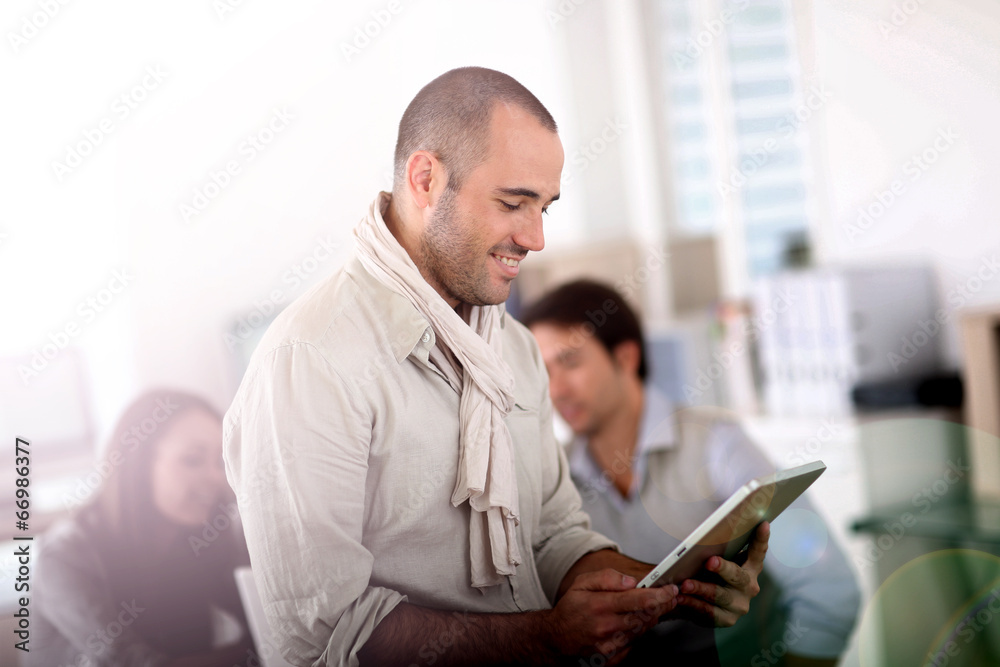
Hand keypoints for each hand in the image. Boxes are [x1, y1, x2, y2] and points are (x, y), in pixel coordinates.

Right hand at [545, 568, 678, 664]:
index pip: (638, 599)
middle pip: (645, 616)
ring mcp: (610, 644)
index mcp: (600, 605)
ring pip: (641, 629)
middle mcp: (607, 626)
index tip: (670, 590)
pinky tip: (634, 622)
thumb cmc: (571, 607)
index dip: (659, 595)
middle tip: (669, 597)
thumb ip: (607, 577)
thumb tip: (631, 581)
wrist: (557, 636)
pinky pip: (634, 643)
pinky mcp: (611, 656)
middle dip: (661, 605)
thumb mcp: (582, 583)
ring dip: (650, 617)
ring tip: (651, 607)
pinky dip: (638, 631)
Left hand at [672, 521, 769, 626]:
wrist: (704, 603)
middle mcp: (749, 586)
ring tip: (685, 584)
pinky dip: (694, 604)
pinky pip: (709, 612)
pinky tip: (681, 598)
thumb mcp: (719, 560)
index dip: (761, 539)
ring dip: (702, 589)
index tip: (762, 524)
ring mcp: (740, 604)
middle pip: (738, 576)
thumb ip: (719, 550)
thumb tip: (706, 532)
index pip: (758, 552)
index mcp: (750, 568)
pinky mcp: (728, 619)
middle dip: (723, 568)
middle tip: (710, 561)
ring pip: (721, 596)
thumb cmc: (713, 575)